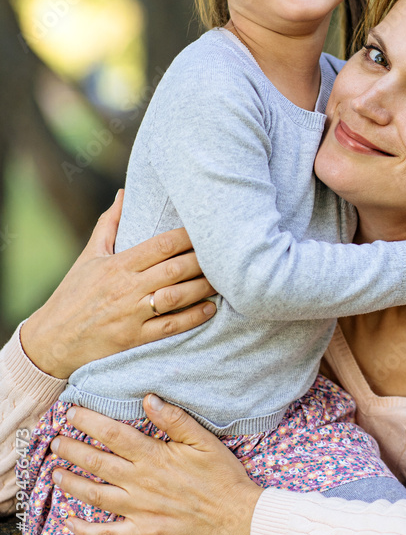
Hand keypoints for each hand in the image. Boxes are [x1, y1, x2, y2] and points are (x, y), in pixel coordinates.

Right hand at [21, 191, 216, 378]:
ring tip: (224, 279)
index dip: (188, 236)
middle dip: (203, 260)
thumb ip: (109, 225)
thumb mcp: (88, 257)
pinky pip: (169, 327)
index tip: (207, 229)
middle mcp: (126, 288)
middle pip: (174, 269)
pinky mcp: (134, 339)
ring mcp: (131, 315)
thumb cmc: (72, 295)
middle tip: (227, 253)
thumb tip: (123, 194)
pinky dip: (192, 318)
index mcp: (117, 265)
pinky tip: (210, 309)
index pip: (161, 245)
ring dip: (203, 287)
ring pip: (176, 297)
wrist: (51, 341)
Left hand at [51, 397, 261, 534]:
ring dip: (71, 482)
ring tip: (55, 472)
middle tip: (54, 440)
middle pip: (97, 462)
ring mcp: (139, 511)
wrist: (237, 520)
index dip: (89, 422)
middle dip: (71, 449)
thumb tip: (148, 398)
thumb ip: (174, 418)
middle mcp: (141, 483)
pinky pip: (105, 534)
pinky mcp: (142, 534)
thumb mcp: (204, 440)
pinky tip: (67, 521)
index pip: (113, 434)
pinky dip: (82, 530)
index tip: (71, 413)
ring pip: (94, 495)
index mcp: (155, 456)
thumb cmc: (223, 477)